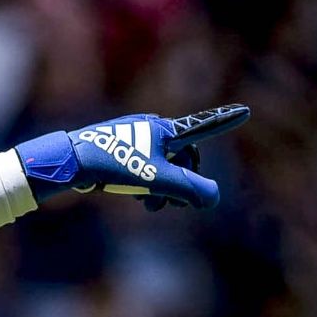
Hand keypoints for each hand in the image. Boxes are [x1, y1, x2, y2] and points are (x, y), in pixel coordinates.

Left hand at [15, 104, 250, 208]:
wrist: (72, 162)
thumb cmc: (115, 165)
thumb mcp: (156, 179)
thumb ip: (189, 189)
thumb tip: (214, 198)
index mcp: (166, 130)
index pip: (203, 127)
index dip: (224, 122)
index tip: (244, 111)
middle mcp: (152, 129)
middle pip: (182, 158)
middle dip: (182, 182)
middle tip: (175, 204)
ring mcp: (134, 138)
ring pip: (161, 166)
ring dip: (162, 188)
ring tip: (151, 205)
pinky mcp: (118, 150)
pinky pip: (142, 168)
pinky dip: (144, 184)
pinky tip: (135, 197)